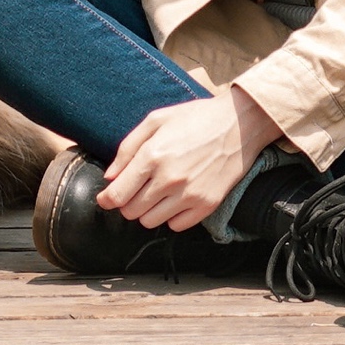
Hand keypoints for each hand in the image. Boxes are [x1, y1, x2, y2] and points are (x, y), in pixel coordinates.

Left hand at [98, 85, 279, 231]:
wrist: (239, 124)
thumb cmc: (195, 118)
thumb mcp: (156, 120)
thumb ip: (127, 148)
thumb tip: (110, 176)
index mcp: (152, 156)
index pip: (117, 194)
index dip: (106, 200)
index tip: (106, 199)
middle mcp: (169, 179)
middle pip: (131, 211)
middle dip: (127, 203)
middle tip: (135, 190)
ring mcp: (189, 194)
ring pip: (150, 222)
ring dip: (147, 211)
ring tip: (156, 193)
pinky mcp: (207, 204)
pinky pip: (176, 226)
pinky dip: (171, 217)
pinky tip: (175, 199)